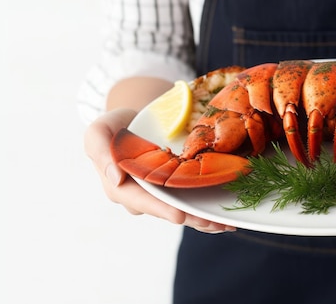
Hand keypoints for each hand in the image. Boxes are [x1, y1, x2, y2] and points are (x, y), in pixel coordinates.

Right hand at [84, 108, 235, 233]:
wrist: (131, 123)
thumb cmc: (113, 127)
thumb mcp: (99, 132)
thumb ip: (101, 151)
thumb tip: (115, 178)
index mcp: (120, 188)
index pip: (142, 201)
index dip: (161, 209)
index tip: (179, 216)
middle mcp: (140, 197)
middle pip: (167, 210)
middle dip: (190, 218)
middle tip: (212, 223)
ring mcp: (157, 196)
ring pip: (181, 211)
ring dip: (202, 219)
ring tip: (224, 224)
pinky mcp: (172, 190)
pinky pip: (189, 203)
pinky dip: (205, 210)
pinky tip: (223, 218)